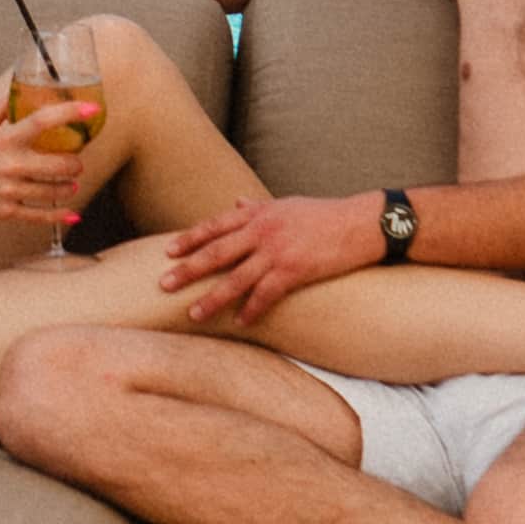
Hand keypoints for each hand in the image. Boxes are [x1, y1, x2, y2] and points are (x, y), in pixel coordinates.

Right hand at [0, 84, 98, 233]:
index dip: (71, 113)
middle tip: (76, 162)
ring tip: (71, 184)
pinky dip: (59, 216)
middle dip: (75, 164)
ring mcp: (10, 191)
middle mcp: (11, 166)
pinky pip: (40, 216)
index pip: (44, 121)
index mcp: (4, 141)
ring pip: (54, 191)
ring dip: (68, 187)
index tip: (91, 109)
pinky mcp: (7, 212)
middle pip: (59, 164)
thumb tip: (17, 94)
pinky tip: (71, 215)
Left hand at [157, 188, 393, 326]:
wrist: (361, 223)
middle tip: (163, 284)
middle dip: (188, 269)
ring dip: (212, 298)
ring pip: (235, 278)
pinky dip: (252, 310)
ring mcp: (277, 250)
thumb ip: (258, 206)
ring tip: (193, 314)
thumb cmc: (325, 214)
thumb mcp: (287, 204)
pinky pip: (266, 294)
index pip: (215, 225)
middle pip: (216, 252)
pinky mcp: (295, 270)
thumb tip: (236, 200)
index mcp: (258, 213)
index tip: (168, 251)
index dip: (189, 239)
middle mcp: (262, 230)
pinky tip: (241, 323)